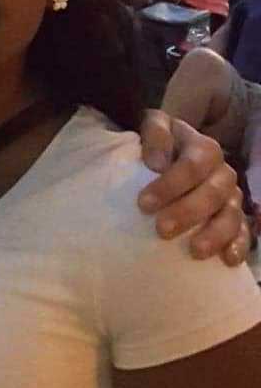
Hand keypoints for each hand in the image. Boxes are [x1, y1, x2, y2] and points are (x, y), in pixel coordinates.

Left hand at [137, 111, 248, 264]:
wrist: (171, 155)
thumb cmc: (161, 144)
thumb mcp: (155, 127)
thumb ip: (155, 135)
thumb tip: (156, 163)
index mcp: (205, 149)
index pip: (193, 165)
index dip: (170, 184)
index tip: (143, 203)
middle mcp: (223, 173)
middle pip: (213, 193)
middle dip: (188, 212)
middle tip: (162, 230)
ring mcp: (232, 198)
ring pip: (232, 215)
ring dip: (215, 234)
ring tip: (195, 251)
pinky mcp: (236, 220)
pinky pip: (244, 232)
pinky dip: (239, 246)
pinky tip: (228, 260)